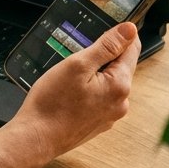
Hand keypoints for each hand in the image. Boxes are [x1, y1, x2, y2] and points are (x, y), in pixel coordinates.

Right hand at [10, 22, 140, 159]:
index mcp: (120, 85)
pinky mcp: (98, 123)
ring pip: (109, 82)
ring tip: (69, 76)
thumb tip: (130, 30)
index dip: (118, 36)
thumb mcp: (78, 64)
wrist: (36, 137)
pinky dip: (89, 89)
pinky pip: (100, 97)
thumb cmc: (53, 103)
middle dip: (102, 57)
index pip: (131, 50)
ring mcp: (110, 115)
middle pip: (120, 66)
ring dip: (95, 73)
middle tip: (77, 56)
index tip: (102, 33)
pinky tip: (69, 92)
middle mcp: (121, 102)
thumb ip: (106, 46)